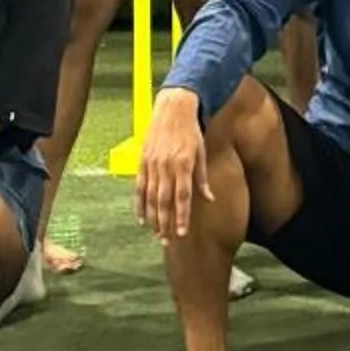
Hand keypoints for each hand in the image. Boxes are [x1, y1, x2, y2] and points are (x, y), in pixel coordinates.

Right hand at [134, 88, 210, 240]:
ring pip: (150, 196)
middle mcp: (166, 166)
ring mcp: (152, 163)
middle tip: (166, 242)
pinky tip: (142, 218)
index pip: (182, 196)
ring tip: (156, 234)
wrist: (172, 108)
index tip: (181, 233)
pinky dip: (139, 203)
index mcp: (183, 164)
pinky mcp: (143, 161)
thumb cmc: (191, 131)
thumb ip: (203, 178)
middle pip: (164, 201)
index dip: (181, 216)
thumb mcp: (202, 152)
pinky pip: (140, 186)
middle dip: (165, 223)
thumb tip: (209, 199)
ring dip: (153, 218)